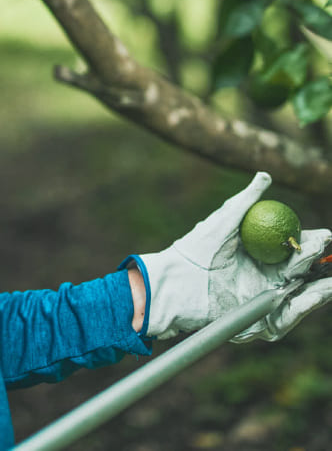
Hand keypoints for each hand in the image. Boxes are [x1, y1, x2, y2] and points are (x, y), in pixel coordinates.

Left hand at [138, 171, 331, 340]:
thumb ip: (247, 200)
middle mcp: (264, 277)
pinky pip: (288, 314)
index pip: (291, 248)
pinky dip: (305, 304)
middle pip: (299, 270)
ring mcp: (263, 299)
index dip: (309, 242)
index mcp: (257, 254)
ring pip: (299, 292)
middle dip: (317, 261)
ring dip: (318, 285)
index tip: (326, 235)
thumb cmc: (197, 248)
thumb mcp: (225, 220)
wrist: (178, 282)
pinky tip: (319, 293)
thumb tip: (265, 175)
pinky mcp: (261, 320)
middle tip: (328, 249)